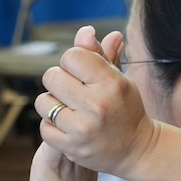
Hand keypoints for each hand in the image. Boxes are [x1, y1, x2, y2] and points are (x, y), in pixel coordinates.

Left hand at [38, 26, 155, 177]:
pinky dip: (52, 126)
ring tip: (70, 109)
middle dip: (59, 81)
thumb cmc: (125, 108)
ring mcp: (82, 129)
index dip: (72, 62)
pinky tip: (68, 126)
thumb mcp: (118, 78)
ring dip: (53, 103)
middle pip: (51, 76)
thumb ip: (99, 54)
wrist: (137, 149)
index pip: (71, 56)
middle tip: (74, 92)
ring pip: (43, 102)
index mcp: (110, 82)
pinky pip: (44, 127)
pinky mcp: (72, 148)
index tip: (82, 74)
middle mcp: (96, 105)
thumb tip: (84, 31)